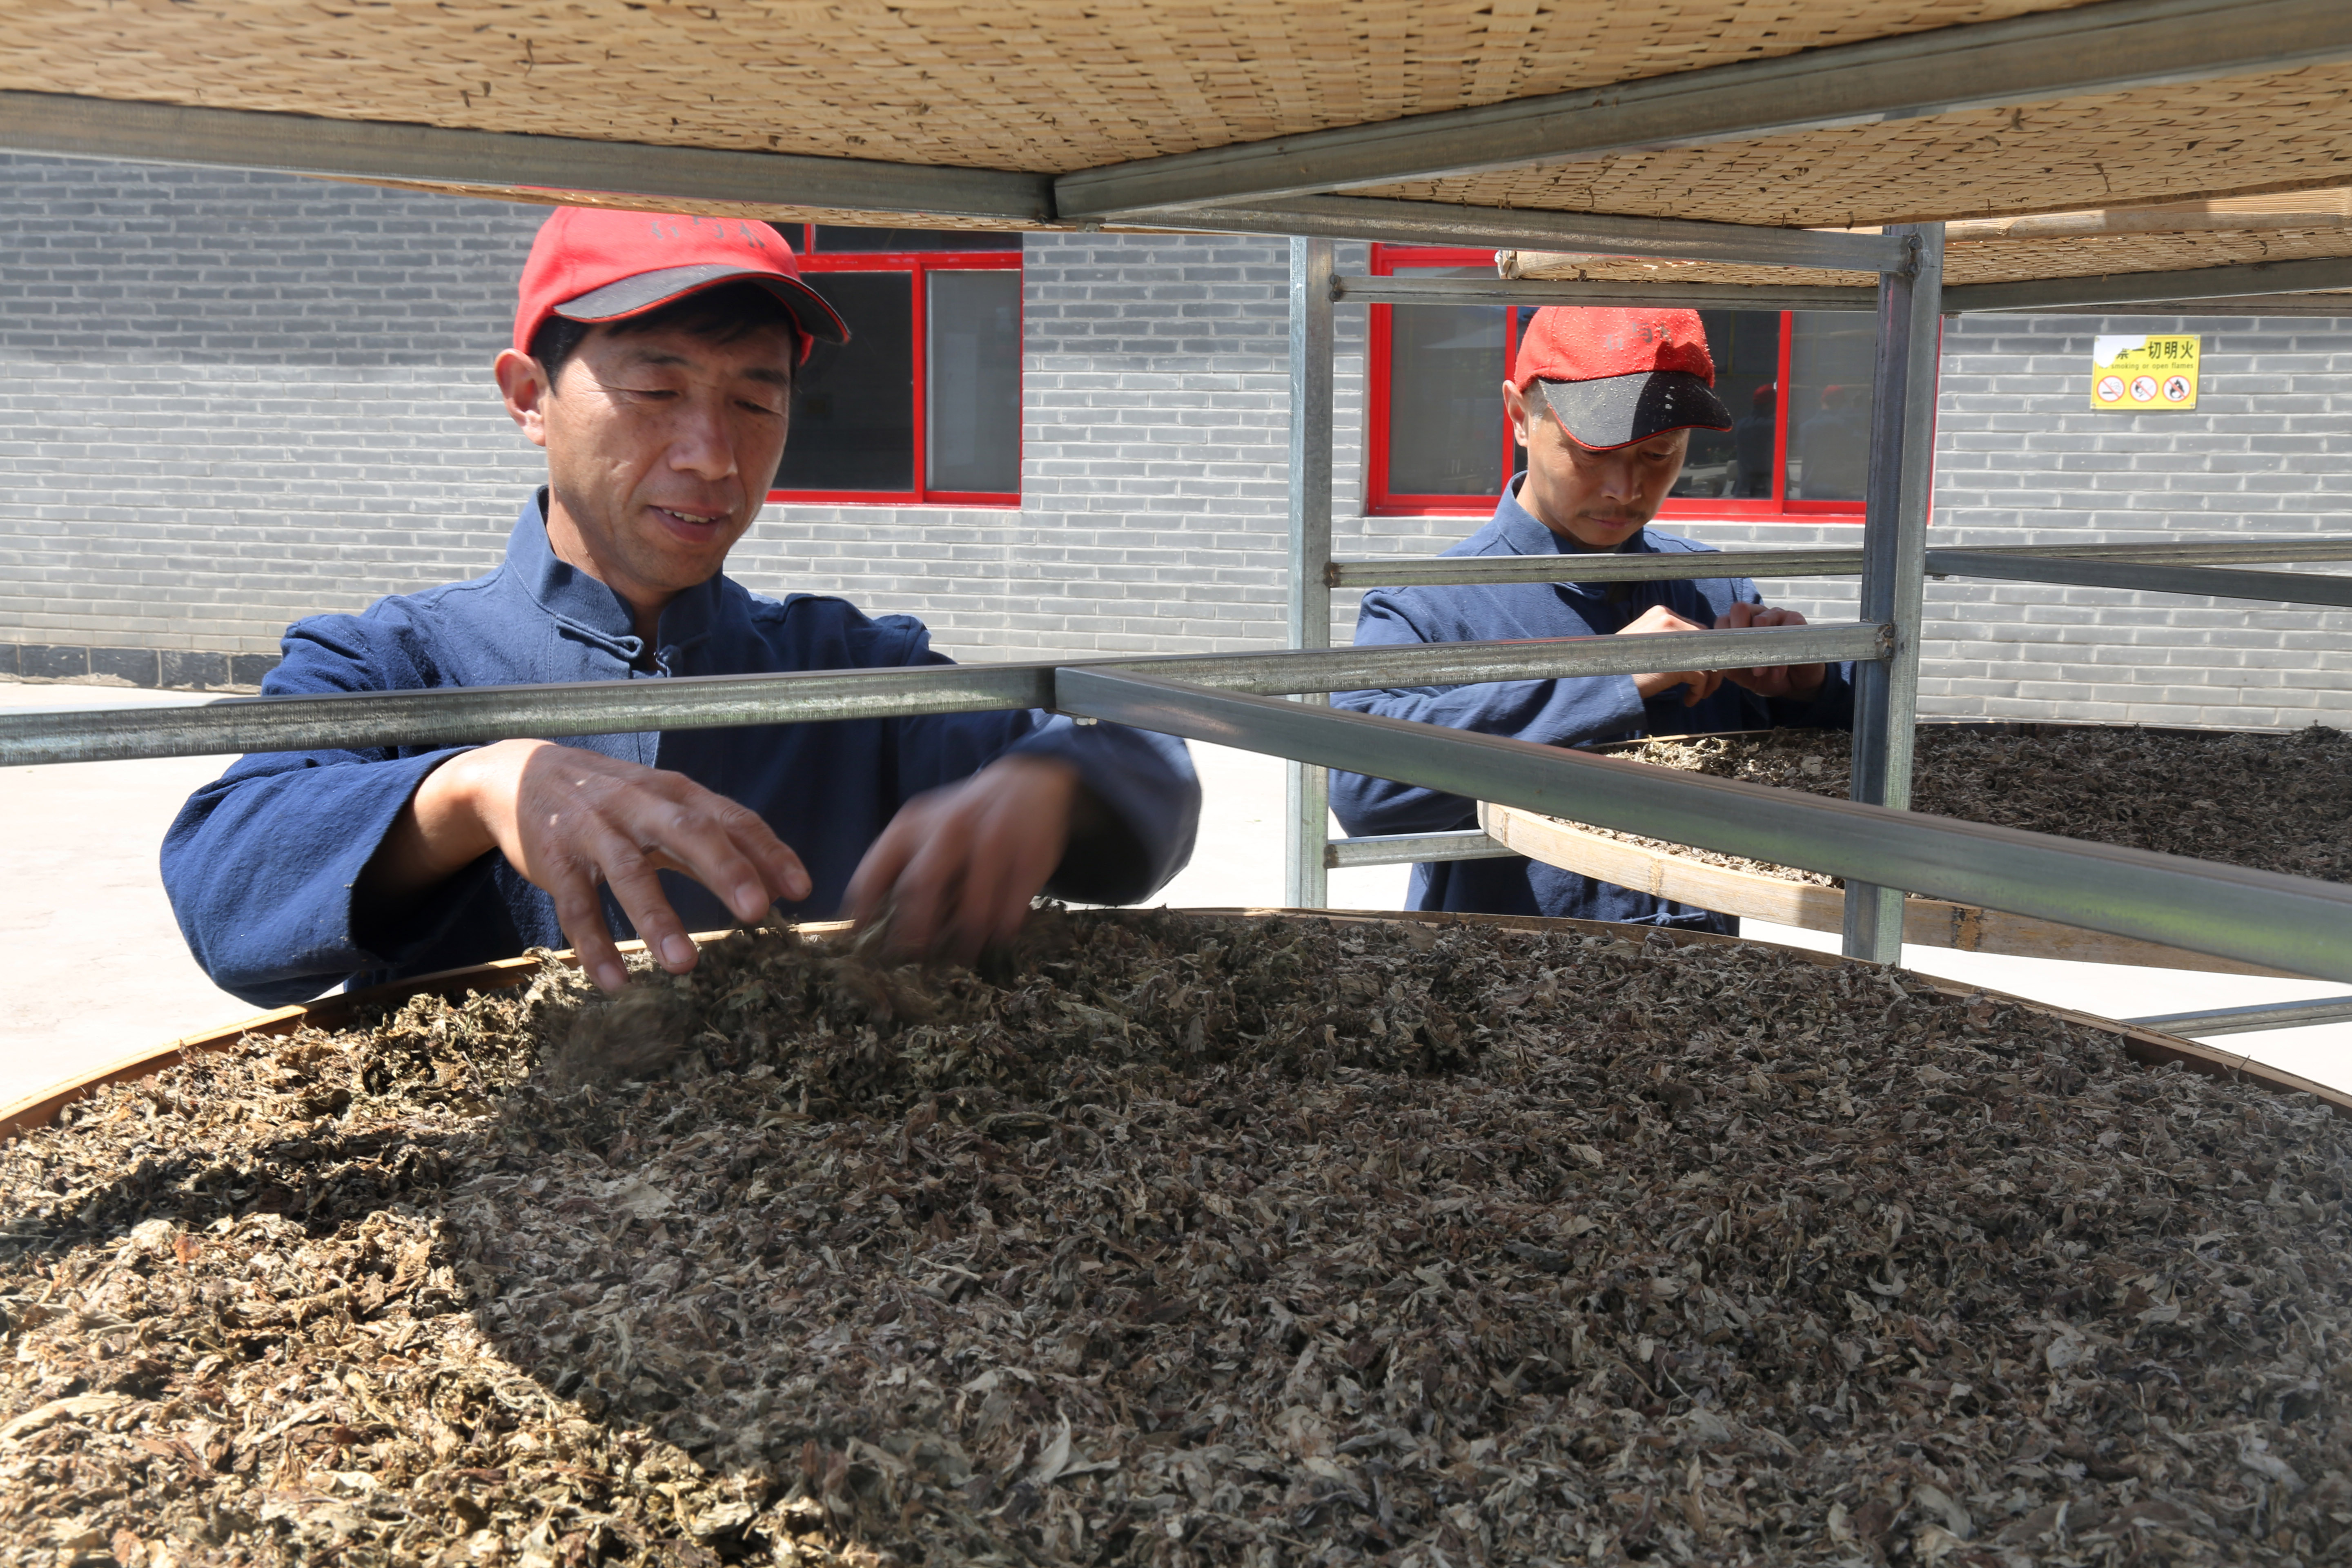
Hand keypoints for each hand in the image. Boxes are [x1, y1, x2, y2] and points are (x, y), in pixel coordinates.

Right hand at [362, 739, 810, 992]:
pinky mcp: (556, 860)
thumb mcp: (664, 807)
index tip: (800, 889)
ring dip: (658, 919)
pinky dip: (595, 945)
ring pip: (630, 873)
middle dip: (724, 870)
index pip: (731, 818)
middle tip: (757, 911)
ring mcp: (594, 831)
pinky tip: (616, 982)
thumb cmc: (611, 798)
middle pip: (687, 832)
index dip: (767, 851)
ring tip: (686, 965)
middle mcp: (638, 804)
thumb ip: (717, 840)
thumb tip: (779, 882)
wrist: (519, 774)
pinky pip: (577, 906)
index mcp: (674, 792)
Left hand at [842, 755, 1087, 966]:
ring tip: (961, 957)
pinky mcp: (1028, 858)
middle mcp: (950, 829)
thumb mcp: (923, 827)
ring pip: (972, 909)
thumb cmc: (963, 817)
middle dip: (915, 933)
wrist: (1027, 782)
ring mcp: (993, 842)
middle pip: (922, 887)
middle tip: (916, 960)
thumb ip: (896, 865)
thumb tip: (869, 924)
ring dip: (964, 942)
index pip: (874, 873)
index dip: (864, 916)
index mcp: (912, 824)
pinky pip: (1010, 911)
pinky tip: (993, 938)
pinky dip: (999, 932)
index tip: (865, 948)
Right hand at [1616, 604, 1726, 706]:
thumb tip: (1689, 650)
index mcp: (1661, 613)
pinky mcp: (1681, 661)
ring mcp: (1677, 639)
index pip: (1693, 630)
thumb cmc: (1620, 665)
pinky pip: (1701, 677)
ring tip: (1700, 694)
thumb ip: (1663, 638)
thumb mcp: (1641, 641)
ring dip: (1708, 680)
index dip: (1697, 651)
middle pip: (1705, 643)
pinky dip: (1698, 691)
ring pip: (1707, 659)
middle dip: (1708, 665)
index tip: (1696, 668)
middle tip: (1703, 684)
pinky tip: (1688, 700)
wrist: (1605, 681)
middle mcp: (1671, 620)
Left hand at [1714, 600, 1825, 698]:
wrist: (1796, 683)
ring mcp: (1776, 615)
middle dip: (1737, 631)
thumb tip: (1723, 663)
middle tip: (1742, 655)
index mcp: (1740, 626)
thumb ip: (1733, 668)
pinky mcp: (1796, 620)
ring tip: (1760, 672)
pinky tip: (1777, 672)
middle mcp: (1756, 615)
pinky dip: (1779, 655)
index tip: (1725, 654)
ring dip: (1758, 648)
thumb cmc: (1767, 675)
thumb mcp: (1746, 676)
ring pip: (1761, 620)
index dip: (1722, 634)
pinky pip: (1785, 630)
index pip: (1724, 620)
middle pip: (1739, 608)